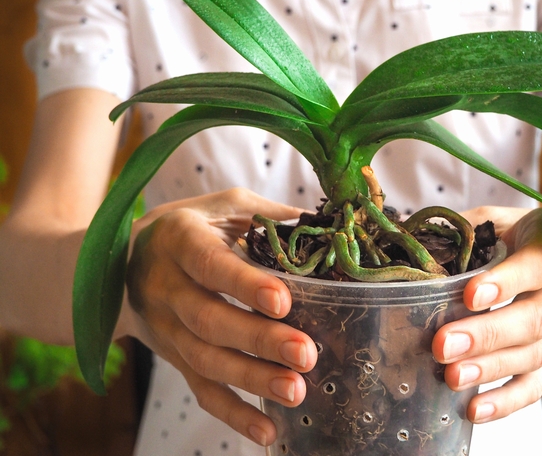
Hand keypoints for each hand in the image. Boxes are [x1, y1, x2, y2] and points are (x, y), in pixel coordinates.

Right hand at [122, 188, 317, 445]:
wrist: (120, 265)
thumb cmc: (189, 228)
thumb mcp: (222, 206)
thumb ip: (268, 215)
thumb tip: (325, 226)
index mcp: (179, 240)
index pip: (209, 264)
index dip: (244, 284)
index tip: (283, 300)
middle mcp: (166, 286)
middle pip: (209, 320)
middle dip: (259, 340)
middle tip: (305, 353)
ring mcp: (166, 328)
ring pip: (205, 361)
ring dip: (252, 380)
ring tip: (296, 391)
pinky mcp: (174, 358)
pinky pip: (200, 390)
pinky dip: (233, 414)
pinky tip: (268, 430)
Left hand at [432, 206, 541, 423]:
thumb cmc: (540, 243)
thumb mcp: (513, 220)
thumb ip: (471, 225)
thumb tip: (415, 235)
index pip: (533, 267)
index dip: (504, 282)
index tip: (470, 294)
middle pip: (530, 321)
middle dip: (485, 336)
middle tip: (442, 345)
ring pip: (530, 358)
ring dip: (488, 371)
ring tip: (450, 377)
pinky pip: (534, 387)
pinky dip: (506, 403)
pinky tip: (473, 410)